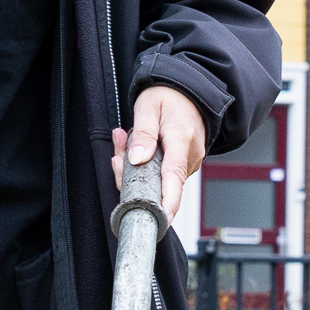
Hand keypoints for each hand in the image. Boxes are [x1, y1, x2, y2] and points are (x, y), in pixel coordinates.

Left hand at [110, 84, 207, 201]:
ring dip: (137, 167)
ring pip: (158, 179)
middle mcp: (190, 155)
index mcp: (180, 139)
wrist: (190, 90)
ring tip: (126, 139)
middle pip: (160, 182)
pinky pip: (162, 174)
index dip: (168, 202)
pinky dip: (146, 165)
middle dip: (132, 175)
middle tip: (118, 150)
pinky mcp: (185, 164)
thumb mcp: (148, 107)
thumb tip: (137, 160)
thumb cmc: (168, 96)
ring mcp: (190, 161)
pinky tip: (138, 147)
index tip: (161, 219)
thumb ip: (143, 134)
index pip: (174, 176)